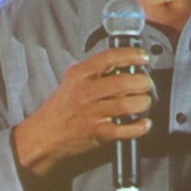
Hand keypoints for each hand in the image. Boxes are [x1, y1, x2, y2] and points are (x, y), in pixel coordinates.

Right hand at [14, 47, 153, 176]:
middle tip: (147, 83)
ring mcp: (92, 113)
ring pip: (127, 105)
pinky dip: (139, 127)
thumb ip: (94, 71)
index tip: (144, 58)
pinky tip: (144, 123)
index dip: (131, 55)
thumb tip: (125, 63)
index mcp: (79, 75)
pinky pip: (124, 130)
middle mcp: (85, 92)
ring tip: (146, 101)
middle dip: (143, 82)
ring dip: (143, 102)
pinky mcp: (97, 133)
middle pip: (123, 82)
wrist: (43, 136)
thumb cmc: (61, 107)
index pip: (109, 58)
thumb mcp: (72, 81)